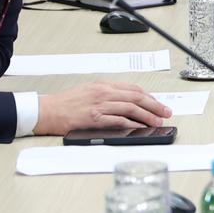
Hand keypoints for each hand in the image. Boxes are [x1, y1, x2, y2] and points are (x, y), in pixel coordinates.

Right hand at [33, 82, 172, 136]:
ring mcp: (99, 105)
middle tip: (166, 112)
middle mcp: (103, 93)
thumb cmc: (66, 103)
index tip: (159, 104)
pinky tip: (140, 127)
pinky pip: (118, 121)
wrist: (47, 110)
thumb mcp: (89, 91)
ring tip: (158, 121)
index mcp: (103, 85)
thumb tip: (127, 102)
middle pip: (136, 97)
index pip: (133, 89)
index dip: (149, 97)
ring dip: (147, 115)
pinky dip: (132, 124)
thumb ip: (107, 94)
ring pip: (131, 108)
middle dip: (155, 105)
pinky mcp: (94, 118)